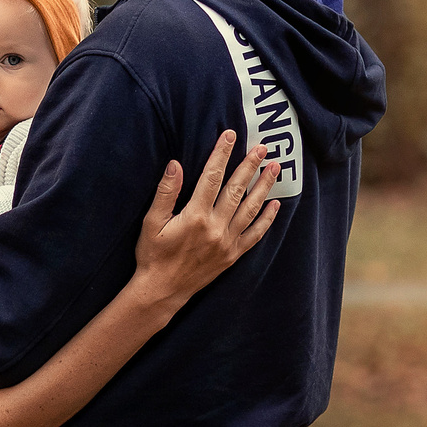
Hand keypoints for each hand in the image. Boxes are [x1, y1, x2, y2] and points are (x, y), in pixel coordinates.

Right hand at [129, 131, 277, 305]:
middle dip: (250, 165)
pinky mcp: (233, 255)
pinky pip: (255, 235)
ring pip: (251, 209)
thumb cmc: (153, 255)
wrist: (162, 291)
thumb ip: (166, 192)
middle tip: (262, 147)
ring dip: (264, 187)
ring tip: (274, 168)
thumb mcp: (152, 222)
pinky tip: (275, 205)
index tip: (230, 136)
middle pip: (237, 189)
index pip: (211, 177)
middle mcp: (215, 227)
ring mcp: (227, 242)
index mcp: (195, 216)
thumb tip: (176, 164)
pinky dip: (267, 219)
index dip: (221, 154)